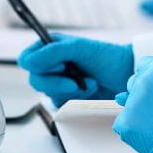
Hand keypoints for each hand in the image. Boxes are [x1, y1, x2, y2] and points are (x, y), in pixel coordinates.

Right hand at [17, 35, 133, 107]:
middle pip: (35, 80)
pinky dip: (75, 99)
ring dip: (70, 90)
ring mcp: (59, 82)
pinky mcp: (67, 99)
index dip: (37, 65)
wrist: (126, 76)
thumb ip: (53, 52)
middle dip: (56, 83)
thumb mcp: (79, 47)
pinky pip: (60, 105)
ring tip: (89, 82)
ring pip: (47, 94)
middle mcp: (51, 65)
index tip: (59, 66)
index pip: (27, 59)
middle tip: (74, 82)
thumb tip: (29, 62)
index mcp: (50, 47)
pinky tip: (90, 91)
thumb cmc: (105, 56)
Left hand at [113, 56, 152, 152]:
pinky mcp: (125, 121)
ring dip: (139, 112)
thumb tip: (147, 82)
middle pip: (134, 83)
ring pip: (129, 104)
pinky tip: (148, 132)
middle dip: (143, 94)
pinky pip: (123, 123)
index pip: (145, 64)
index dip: (152, 79)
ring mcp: (132, 101)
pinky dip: (133, 129)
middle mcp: (143, 81)